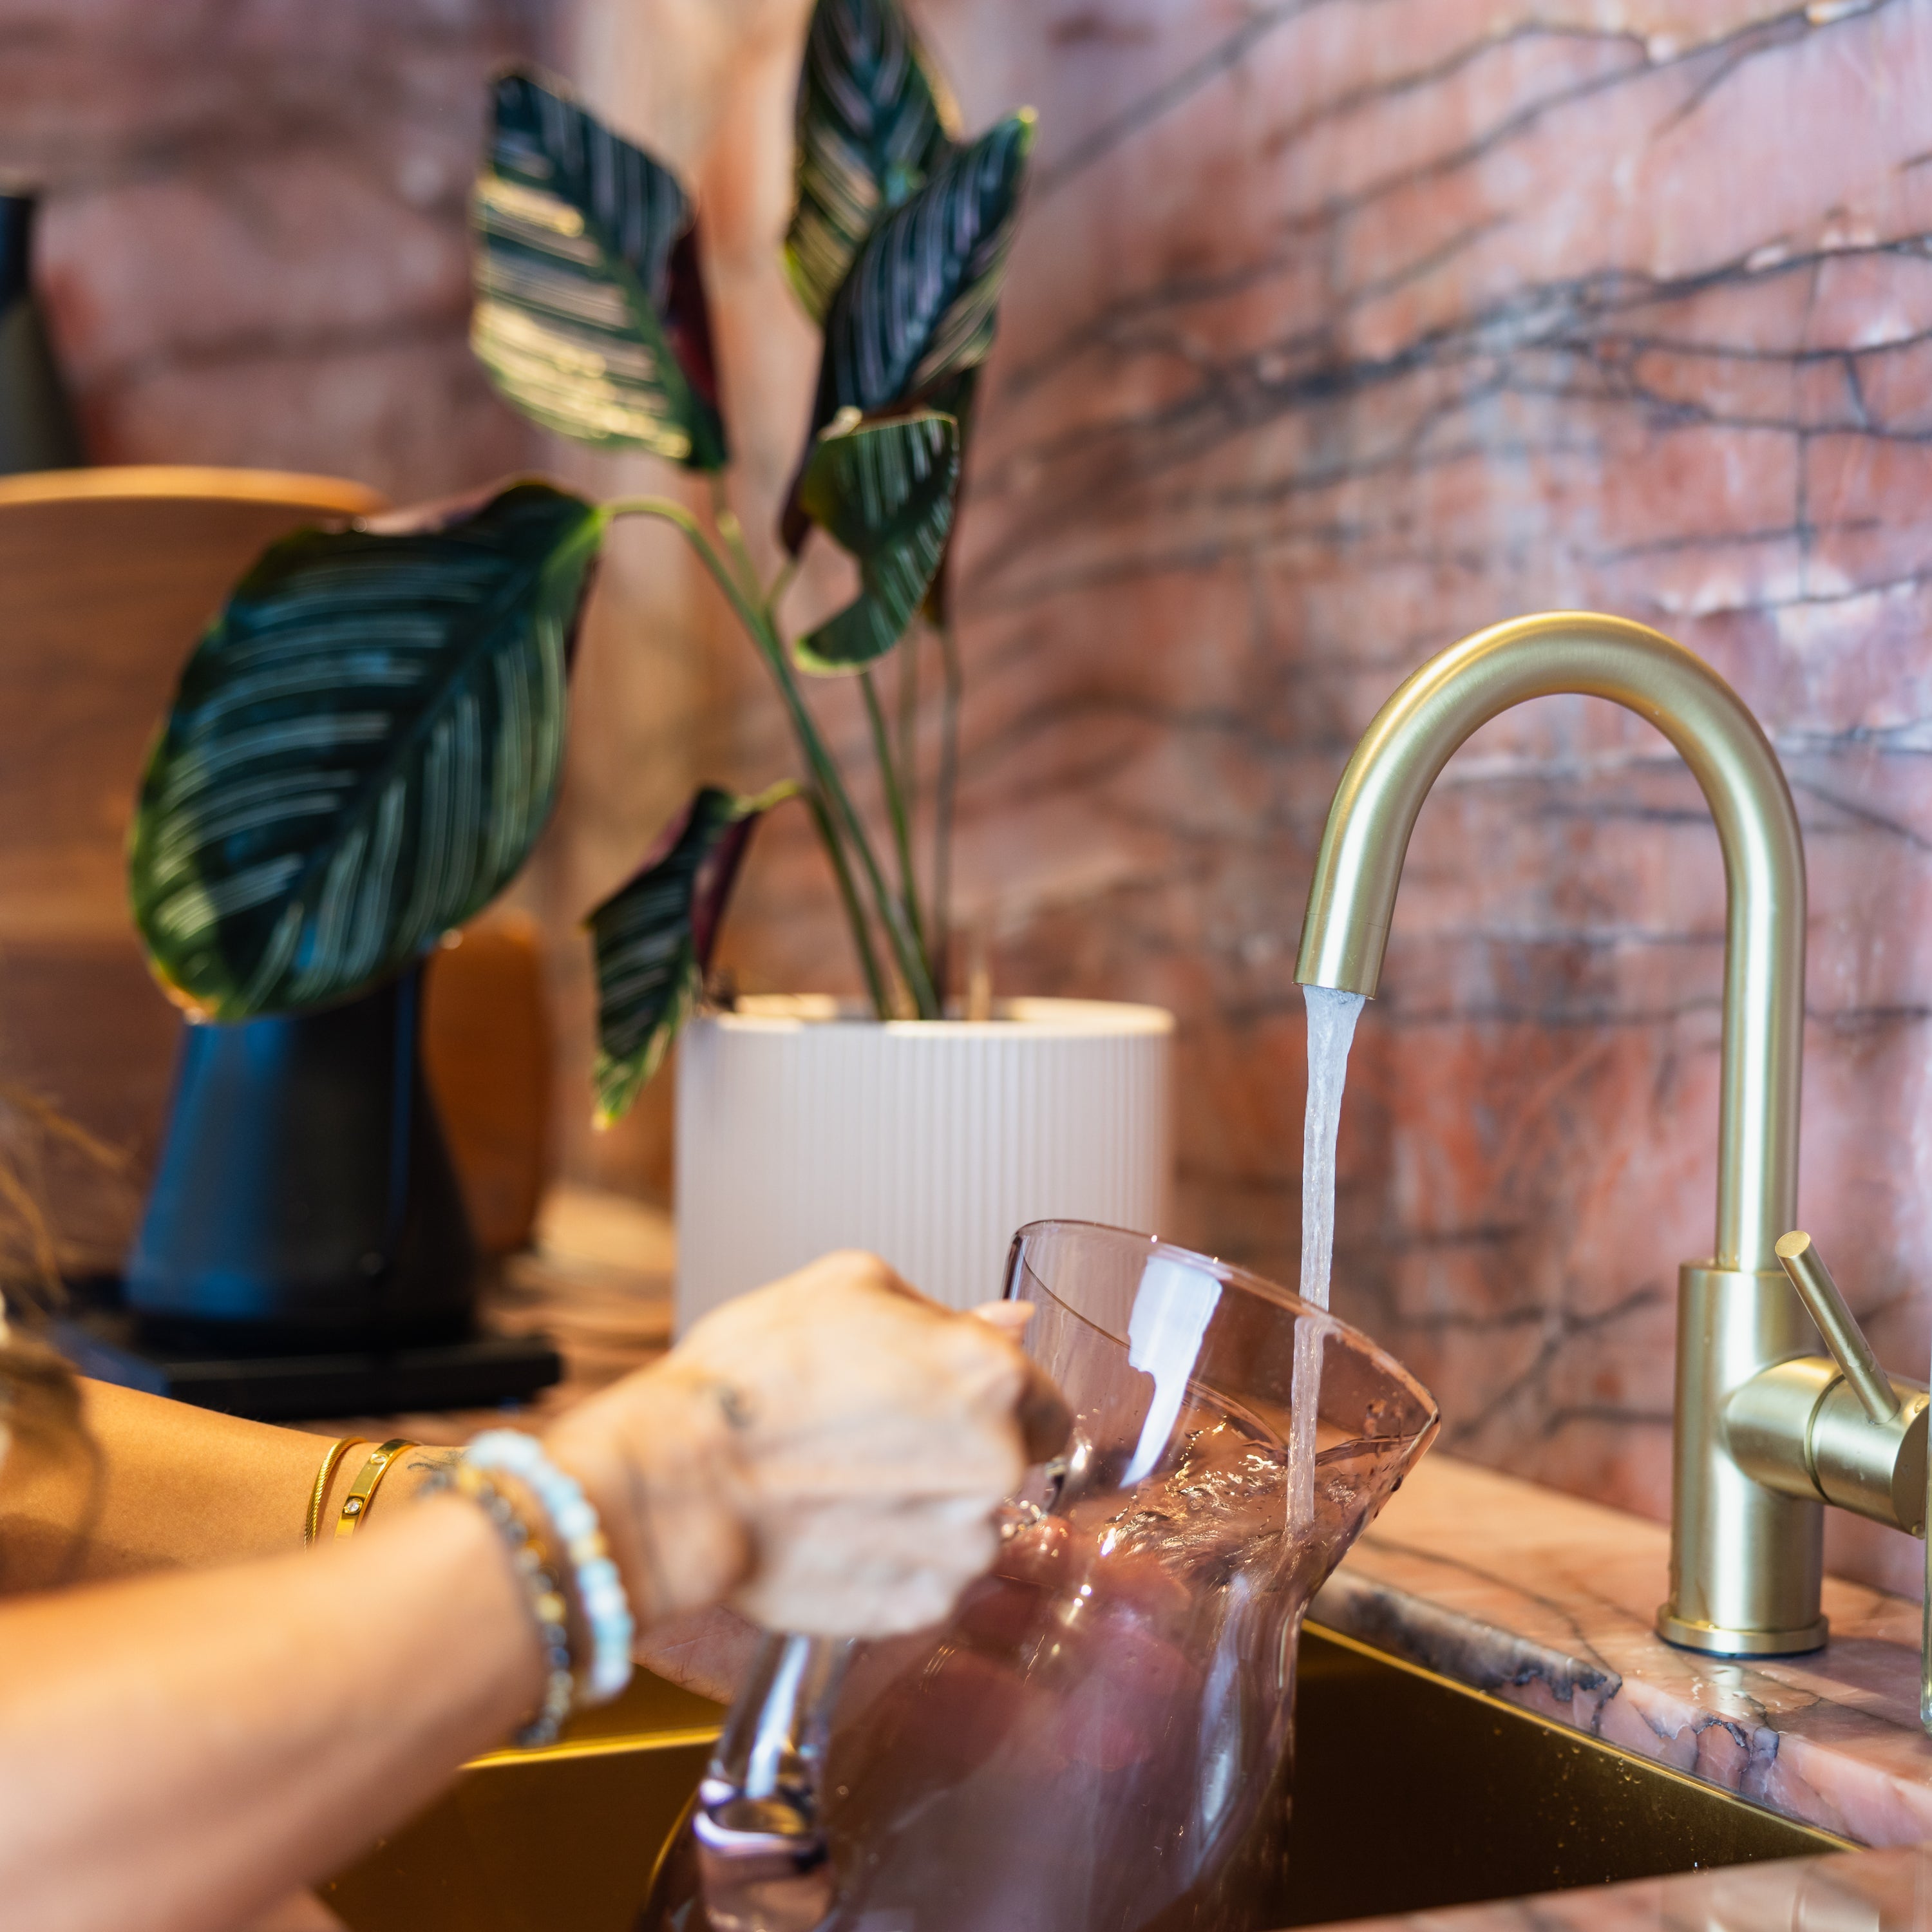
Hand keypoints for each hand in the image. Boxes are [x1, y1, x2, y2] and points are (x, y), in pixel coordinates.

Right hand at [545, 1252, 1068, 1639]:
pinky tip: (839, 1529)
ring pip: (970, 1527)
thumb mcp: (849, 1290)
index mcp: (990, 1375)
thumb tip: (1011, 1321)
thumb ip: (944, 1310)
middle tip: (879, 1442)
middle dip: (958, 1454)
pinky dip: (893, 1562)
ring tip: (848, 1486)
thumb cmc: (753, 1378)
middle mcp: (994, 1463)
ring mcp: (961, 1544)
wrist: (680, 1477)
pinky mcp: (920, 1604)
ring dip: (925, 1512)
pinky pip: (929, 1580)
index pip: (1047, 1401)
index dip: (999, 1403)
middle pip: (1010, 1465)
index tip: (951, 1409)